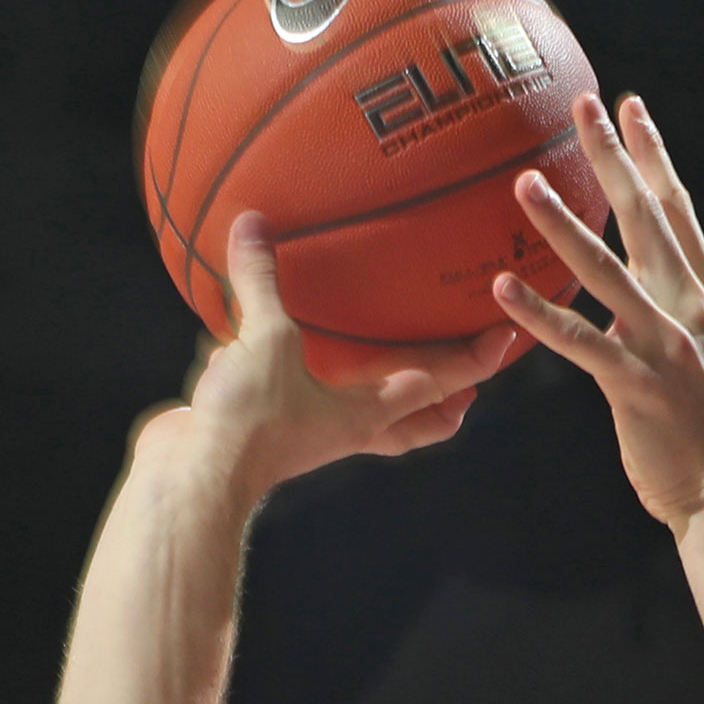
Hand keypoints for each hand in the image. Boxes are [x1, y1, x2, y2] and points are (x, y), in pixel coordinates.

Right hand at [133, 214, 513, 510]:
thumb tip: (254, 224)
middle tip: (471, 383)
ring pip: (368, 416)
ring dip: (389, 396)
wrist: (197, 479)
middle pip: (416, 420)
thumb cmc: (251, 420)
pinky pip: (304, 396)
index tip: (507, 338)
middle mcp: (349, 427)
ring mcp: (313, 433)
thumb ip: (262, 282)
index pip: (440, 383)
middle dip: (446, 402)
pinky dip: (309, 376)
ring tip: (396, 365)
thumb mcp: (264, 340)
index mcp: (368, 413)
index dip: (475, 360)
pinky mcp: (274, 430)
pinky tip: (292, 348)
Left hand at [495, 95, 703, 533]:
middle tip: (583, 105)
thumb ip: (673, 323)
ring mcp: (664, 346)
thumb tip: (632, 303)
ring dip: (562, 224)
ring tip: (523, 184)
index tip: (631, 107)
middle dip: (614, 157)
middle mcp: (691, 310)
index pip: (678, 211)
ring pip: (606, 270)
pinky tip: (503, 289)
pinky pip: (578, 342)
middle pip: (647, 218)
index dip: (653, 156)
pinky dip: (538, 314)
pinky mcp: (635, 386)